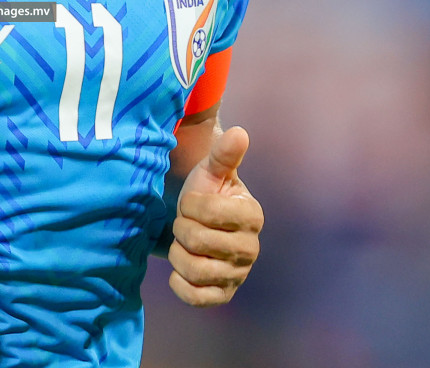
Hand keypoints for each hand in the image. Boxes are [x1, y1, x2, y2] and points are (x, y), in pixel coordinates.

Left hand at [168, 126, 262, 306]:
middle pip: (197, 240)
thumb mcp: (211, 171)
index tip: (191, 202)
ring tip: (182, 243)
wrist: (199, 225)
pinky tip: (179, 269)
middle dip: (181, 228)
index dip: (189, 204)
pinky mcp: (223, 295)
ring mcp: (238, 274)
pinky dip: (180, 283)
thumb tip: (240, 133)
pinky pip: (196, 297)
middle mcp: (251, 248)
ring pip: (194, 269)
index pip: (208, 211)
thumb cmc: (207, 193)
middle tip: (184, 223)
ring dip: (178, 254)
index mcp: (252, 215)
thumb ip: (225, 154)